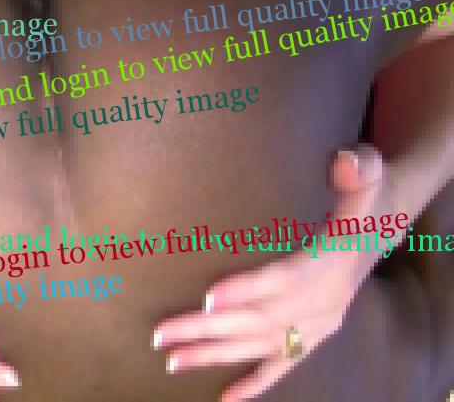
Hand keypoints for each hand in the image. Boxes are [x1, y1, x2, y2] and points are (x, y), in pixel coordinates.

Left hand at [152, 145, 396, 400]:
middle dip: (208, 329)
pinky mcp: (313, 337)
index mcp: (332, 263)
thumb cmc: (362, 199)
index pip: (286, 279)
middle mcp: (325, 302)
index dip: (248, 289)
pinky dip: (255, 384)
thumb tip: (347, 161)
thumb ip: (359, 168)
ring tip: (171, 361)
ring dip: (215, 355)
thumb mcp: (368, 177)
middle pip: (260, 319)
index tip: (209, 297)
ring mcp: (319, 325)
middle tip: (161, 334)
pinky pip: (283, 366)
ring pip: (261, 346)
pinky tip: (224, 398)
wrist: (378, 231)